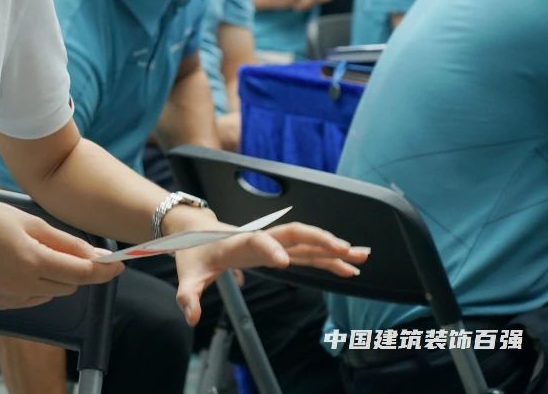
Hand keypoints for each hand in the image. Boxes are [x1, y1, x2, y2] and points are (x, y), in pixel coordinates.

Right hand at [0, 195, 122, 309]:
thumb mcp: (30, 222)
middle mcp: (24, 286)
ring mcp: (11, 297)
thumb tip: (94, 255)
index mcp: (33, 262)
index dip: (104, 270)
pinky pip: (33, 297)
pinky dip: (36, 284)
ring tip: (32, 250)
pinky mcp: (2, 302)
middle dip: (75, 269)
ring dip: (54, 276)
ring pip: (52, 292)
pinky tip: (18, 263)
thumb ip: (64, 242)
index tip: (120, 265)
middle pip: (69, 285)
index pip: (82, 273)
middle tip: (64, 246)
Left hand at [172, 220, 367, 324]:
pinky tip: (348, 267)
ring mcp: (272, 243)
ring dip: (333, 247)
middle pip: (292, 233)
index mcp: (237, 243)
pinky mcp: (278, 250)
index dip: (269, 249)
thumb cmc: (193, 253)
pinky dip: (327, 258)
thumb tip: (191, 317)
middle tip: (345, 250)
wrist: (196, 231)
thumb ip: (188, 296)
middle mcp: (259, 238)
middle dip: (319, 240)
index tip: (284, 263)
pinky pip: (306, 253)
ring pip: (306, 242)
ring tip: (362, 255)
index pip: (256, 241)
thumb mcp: (186, 275)